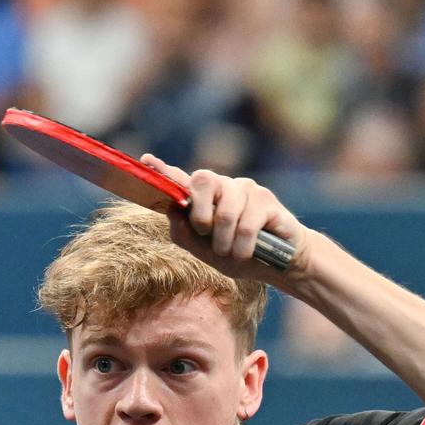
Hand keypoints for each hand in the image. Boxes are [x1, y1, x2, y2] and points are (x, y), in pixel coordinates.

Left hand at [139, 154, 309, 287]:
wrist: (278, 264)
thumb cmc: (239, 254)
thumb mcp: (205, 252)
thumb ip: (185, 234)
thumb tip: (172, 210)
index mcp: (204, 198)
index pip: (180, 179)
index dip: (163, 170)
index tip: (146, 160)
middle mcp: (223, 187)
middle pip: (202, 181)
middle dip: (200, 215)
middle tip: (207, 234)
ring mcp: (245, 189)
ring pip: (225, 214)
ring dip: (225, 243)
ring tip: (233, 253)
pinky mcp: (265, 199)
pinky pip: (246, 225)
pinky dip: (243, 247)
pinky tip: (248, 252)